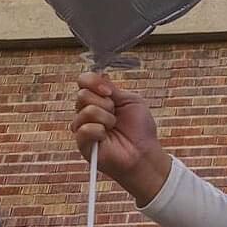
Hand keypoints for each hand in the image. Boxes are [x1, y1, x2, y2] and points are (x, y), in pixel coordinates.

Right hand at [71, 72, 170, 206]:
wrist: (144, 152)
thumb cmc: (140, 128)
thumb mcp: (130, 101)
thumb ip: (112, 88)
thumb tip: (99, 74)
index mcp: (98, 99)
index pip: (84, 81)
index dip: (94, 82)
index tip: (110, 93)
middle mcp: (87, 111)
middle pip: (82, 94)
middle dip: (105, 103)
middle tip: (116, 114)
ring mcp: (83, 128)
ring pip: (85, 110)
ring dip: (106, 118)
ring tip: (114, 127)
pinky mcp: (82, 144)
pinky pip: (84, 129)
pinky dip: (99, 131)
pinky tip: (106, 138)